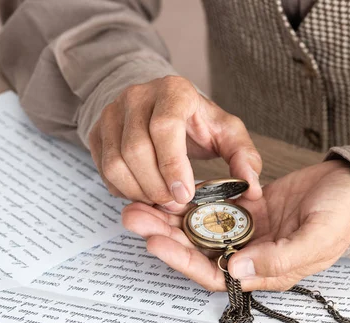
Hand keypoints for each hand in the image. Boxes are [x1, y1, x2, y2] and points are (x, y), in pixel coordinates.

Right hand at [88, 76, 261, 211]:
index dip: (172, 165)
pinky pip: (103, 169)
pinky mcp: (97, 131)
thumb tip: (252, 189)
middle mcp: (137, 96)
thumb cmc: (198, 122)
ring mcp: (112, 112)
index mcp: (174, 91)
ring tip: (160, 201)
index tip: (184, 194)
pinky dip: (123, 189)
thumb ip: (244, 157)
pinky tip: (144, 192)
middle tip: (175, 205)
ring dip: (138, 191)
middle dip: (156, 186)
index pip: (164, 127)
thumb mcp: (228, 132)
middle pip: (135, 149)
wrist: (162, 106)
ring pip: (115, 162)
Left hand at [122, 160, 349, 291]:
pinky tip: (172, 188)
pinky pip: (217, 205)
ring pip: (202, 227)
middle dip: (167, 236)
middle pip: (201, 250)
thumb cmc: (344, 214)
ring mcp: (250, 229)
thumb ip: (279, 258)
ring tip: (141, 201)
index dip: (185, 262)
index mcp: (269, 270)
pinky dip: (195, 198)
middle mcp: (253, 253)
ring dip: (173, 216)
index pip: (218, 274)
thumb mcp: (317, 237)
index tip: (157, 243)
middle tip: (134, 216)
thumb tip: (236, 269)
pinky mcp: (250, 207)